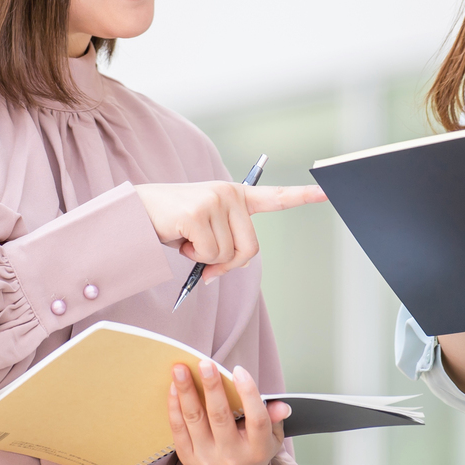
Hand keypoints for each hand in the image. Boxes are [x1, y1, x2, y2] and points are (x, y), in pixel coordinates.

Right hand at [135, 182, 324, 280]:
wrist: (135, 211)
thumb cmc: (172, 223)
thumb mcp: (205, 230)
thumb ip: (223, 244)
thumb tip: (217, 273)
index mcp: (236, 195)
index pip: (276, 196)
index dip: (304, 195)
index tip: (329, 190)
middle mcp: (230, 193)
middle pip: (249, 250)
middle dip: (227, 263)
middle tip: (202, 256)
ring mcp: (215, 200)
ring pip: (226, 257)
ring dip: (204, 259)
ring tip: (186, 238)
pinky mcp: (198, 212)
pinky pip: (208, 256)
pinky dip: (192, 257)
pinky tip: (179, 237)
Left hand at [166, 360, 288, 464]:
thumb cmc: (251, 451)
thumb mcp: (271, 438)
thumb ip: (274, 419)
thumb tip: (282, 405)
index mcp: (258, 449)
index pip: (257, 420)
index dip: (249, 394)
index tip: (238, 370)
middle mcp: (232, 456)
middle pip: (220, 416)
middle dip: (212, 387)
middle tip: (205, 363)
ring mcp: (208, 459)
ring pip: (195, 419)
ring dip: (186, 391)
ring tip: (180, 369)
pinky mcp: (189, 459)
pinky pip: (179, 429)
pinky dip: (175, 407)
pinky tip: (174, 388)